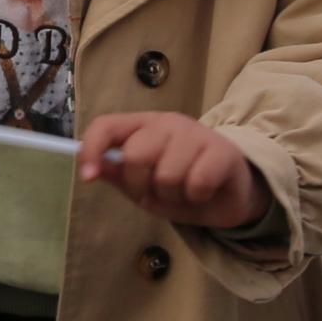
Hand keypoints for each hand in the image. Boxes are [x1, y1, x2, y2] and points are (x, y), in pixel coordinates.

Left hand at [78, 111, 273, 232]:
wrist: (232, 193)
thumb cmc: (183, 186)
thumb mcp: (146, 186)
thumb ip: (120, 176)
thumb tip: (92, 170)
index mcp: (143, 126)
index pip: (107, 125)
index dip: (92, 149)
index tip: (88, 177)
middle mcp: (168, 122)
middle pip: (135, 156)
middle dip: (141, 187)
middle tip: (158, 193)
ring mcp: (196, 133)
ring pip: (166, 175)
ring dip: (173, 197)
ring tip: (184, 192)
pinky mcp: (222, 150)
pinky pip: (196, 183)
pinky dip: (196, 198)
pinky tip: (204, 192)